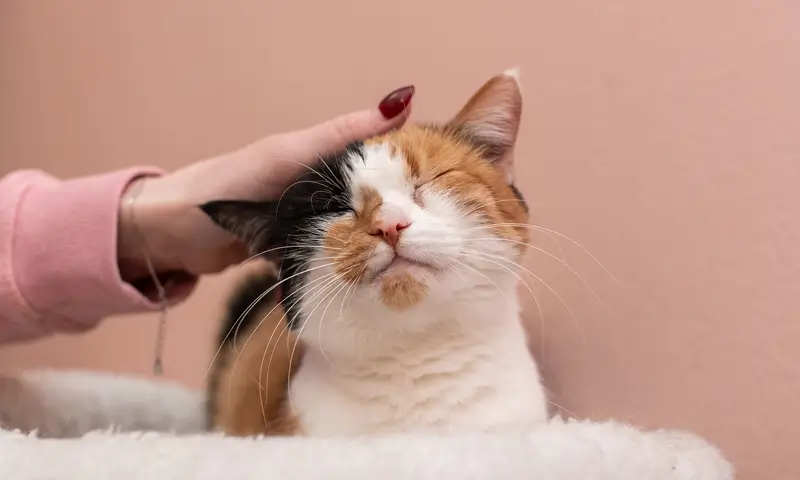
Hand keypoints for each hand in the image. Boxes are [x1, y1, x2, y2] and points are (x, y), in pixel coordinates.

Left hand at [118, 86, 413, 281]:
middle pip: (369, 202)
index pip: (381, 157)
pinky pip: (325, 260)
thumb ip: (342, 137)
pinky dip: (337, 272)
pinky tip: (359, 286)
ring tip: (402, 270)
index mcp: (322, 156)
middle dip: (394, 222)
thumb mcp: (289, 155)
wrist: (170, 233)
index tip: (447, 194)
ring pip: (350, 234)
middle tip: (427, 246)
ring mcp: (305, 220)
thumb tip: (402, 100)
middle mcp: (318, 186)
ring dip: (368, 251)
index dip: (413, 171)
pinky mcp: (291, 251)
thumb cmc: (227, 184)